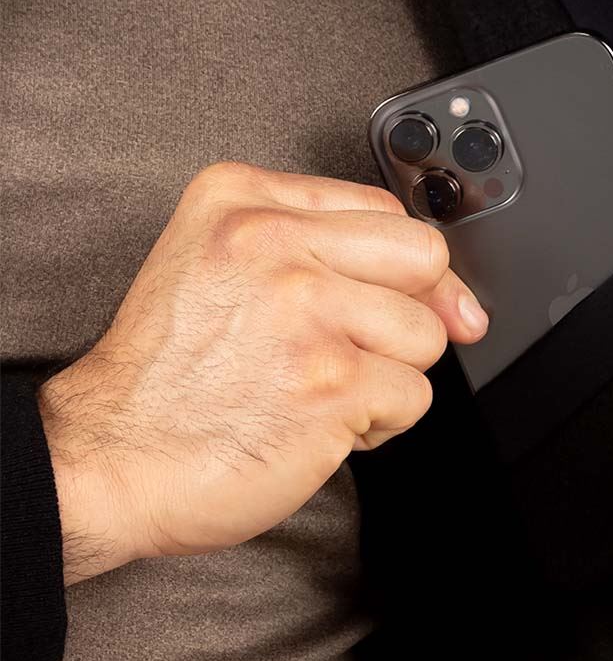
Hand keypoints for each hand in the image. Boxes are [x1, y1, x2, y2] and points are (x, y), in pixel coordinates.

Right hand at [37, 162, 488, 583]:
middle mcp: (272, 243)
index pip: (383, 210)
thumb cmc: (167, 377)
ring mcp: (304, 311)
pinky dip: (378, 426)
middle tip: (353, 349)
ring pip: (426, 333)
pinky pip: (414, 397)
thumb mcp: (221, 268)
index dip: (396, 270)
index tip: (377, 303)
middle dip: (407, 314)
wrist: (107, 460)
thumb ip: (324, 252)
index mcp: (242, 200)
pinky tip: (318, 424)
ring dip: (389, 376)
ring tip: (320, 389)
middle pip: (423, 259)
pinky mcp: (330, 382)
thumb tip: (457, 298)